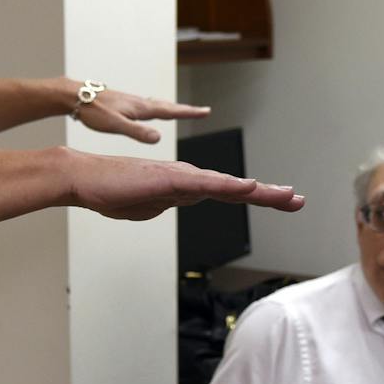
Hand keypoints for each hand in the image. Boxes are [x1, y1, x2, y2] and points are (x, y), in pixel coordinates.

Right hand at [66, 150, 303, 220]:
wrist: (84, 179)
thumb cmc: (110, 192)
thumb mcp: (145, 207)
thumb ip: (166, 204)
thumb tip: (180, 202)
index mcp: (184, 186)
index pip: (228, 192)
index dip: (256, 196)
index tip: (282, 201)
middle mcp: (188, 177)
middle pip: (237, 187)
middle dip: (269, 195)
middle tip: (299, 200)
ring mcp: (181, 176)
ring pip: (229, 185)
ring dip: (260, 191)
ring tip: (288, 196)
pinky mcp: (170, 178)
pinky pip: (206, 183)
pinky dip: (230, 185)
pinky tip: (249, 186)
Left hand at [71, 83, 210, 143]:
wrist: (74, 96)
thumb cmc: (93, 112)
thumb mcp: (116, 125)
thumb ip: (137, 132)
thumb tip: (159, 138)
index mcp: (140, 108)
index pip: (170, 111)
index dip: (189, 113)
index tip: (206, 111)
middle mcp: (138, 103)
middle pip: (167, 106)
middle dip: (185, 110)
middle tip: (202, 111)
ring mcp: (130, 102)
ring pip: (156, 105)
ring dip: (171, 108)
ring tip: (180, 111)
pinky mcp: (122, 104)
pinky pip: (145, 106)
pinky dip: (155, 108)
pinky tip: (148, 111)